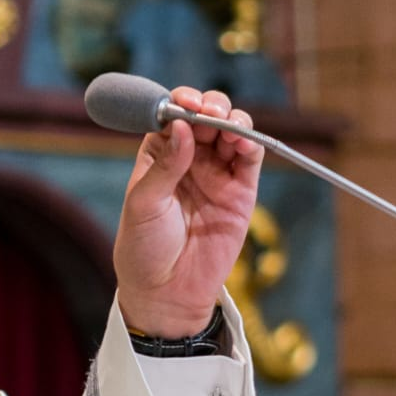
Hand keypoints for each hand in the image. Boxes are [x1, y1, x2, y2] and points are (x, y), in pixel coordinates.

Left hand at [113, 86, 262, 338]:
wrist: (166, 292)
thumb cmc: (144, 248)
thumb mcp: (144, 204)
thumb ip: (165, 165)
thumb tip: (183, 126)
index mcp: (158, 155)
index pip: (173, 116)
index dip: (181, 103)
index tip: (185, 104)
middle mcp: (189, 159)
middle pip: (206, 117)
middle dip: (210, 107)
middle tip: (209, 113)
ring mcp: (216, 173)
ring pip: (231, 131)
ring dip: (233, 119)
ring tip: (228, 126)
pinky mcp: (240, 191)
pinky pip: (250, 158)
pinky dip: (251, 142)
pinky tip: (243, 139)